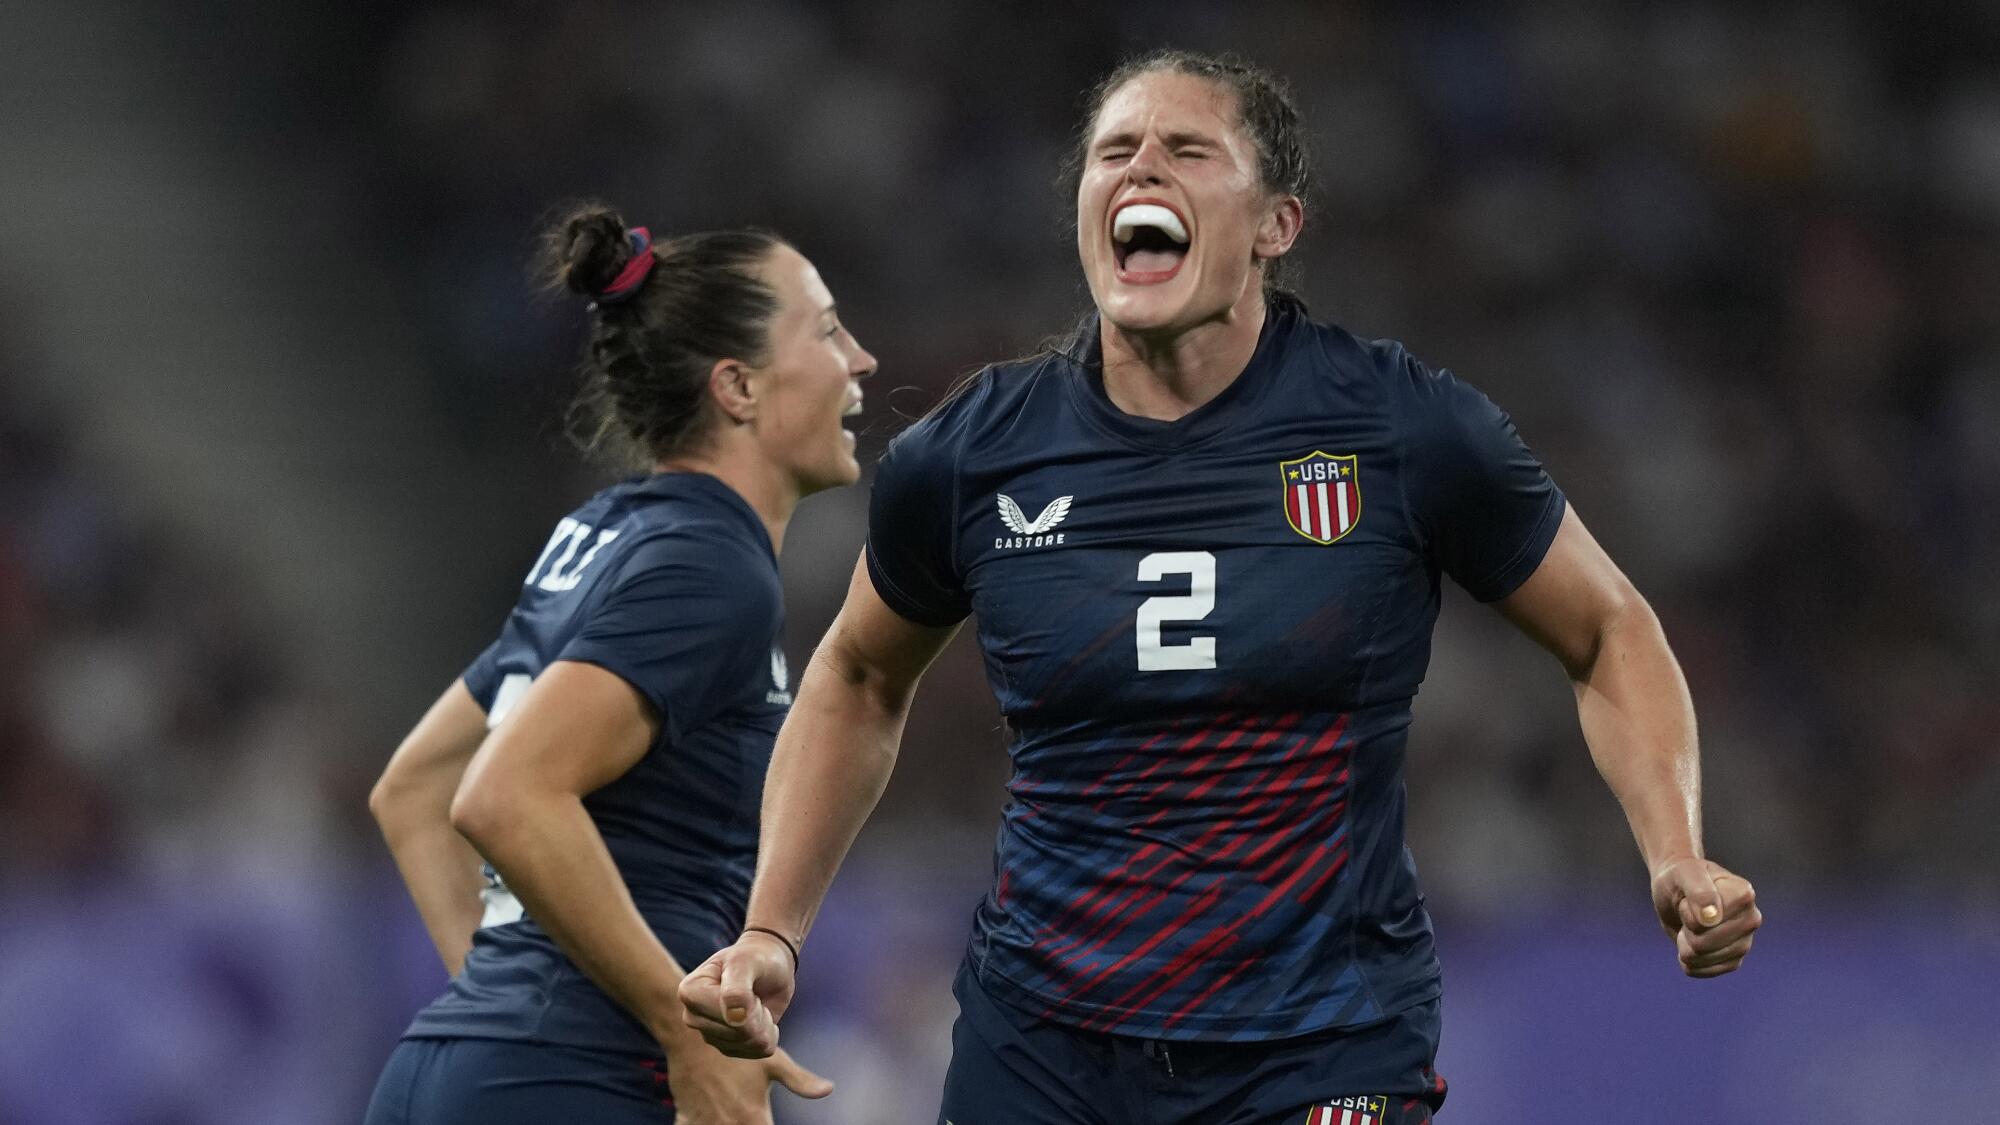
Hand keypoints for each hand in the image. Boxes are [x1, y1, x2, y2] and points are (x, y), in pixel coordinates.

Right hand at [663, 1036, 831, 1124]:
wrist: (693, 1041)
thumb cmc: (737, 1051)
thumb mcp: (772, 1062)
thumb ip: (801, 1081)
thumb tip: (828, 1089)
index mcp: (754, 1117)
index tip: (766, 1120)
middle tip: (749, 1115)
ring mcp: (707, 1124)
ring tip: (729, 1114)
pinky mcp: (686, 1119)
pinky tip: (708, 1116)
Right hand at [678, 931, 797, 1058]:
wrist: (767, 966)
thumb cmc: (754, 958)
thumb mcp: (746, 962)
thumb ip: (737, 988)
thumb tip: (734, 1018)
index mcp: (690, 992)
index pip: (727, 1014)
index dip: (750, 1002)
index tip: (749, 984)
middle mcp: (693, 1017)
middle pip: (738, 1033)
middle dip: (758, 1014)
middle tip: (756, 993)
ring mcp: (709, 1034)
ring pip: (749, 1044)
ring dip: (765, 1024)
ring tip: (758, 1003)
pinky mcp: (726, 1047)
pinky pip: (757, 1053)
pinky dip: (768, 1035)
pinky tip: (762, 1018)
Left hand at [1650, 856, 1761, 977]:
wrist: (1677, 891)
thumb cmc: (1680, 878)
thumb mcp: (1683, 874)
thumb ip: (1698, 891)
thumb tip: (1712, 917)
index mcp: (1743, 894)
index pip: (1707, 921)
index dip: (1688, 911)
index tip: (1690, 897)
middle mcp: (1751, 919)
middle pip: (1703, 944)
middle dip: (1686, 929)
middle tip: (1688, 911)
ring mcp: (1745, 942)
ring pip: (1702, 958)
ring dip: (1685, 944)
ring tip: (1691, 925)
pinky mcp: (1734, 960)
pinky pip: (1702, 971)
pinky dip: (1688, 959)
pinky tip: (1691, 942)